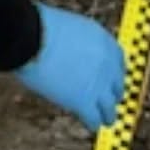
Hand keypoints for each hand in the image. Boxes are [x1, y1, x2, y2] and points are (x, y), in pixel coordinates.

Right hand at [14, 3, 125, 131]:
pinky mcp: (84, 101)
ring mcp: (98, 85)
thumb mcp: (69, 26)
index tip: (107, 79)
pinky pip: (94, 119)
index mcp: (104, 42)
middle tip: (103, 99)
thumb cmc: (40, 26)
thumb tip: (69, 50)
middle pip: (117, 87)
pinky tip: (88, 123)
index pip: (119, 63)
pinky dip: (91, 122)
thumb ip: (79, 42)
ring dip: (106, 114)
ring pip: (110, 108)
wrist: (31, 36)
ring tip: (103, 119)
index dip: (112, 74)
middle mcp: (107, 65)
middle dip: (110, 94)